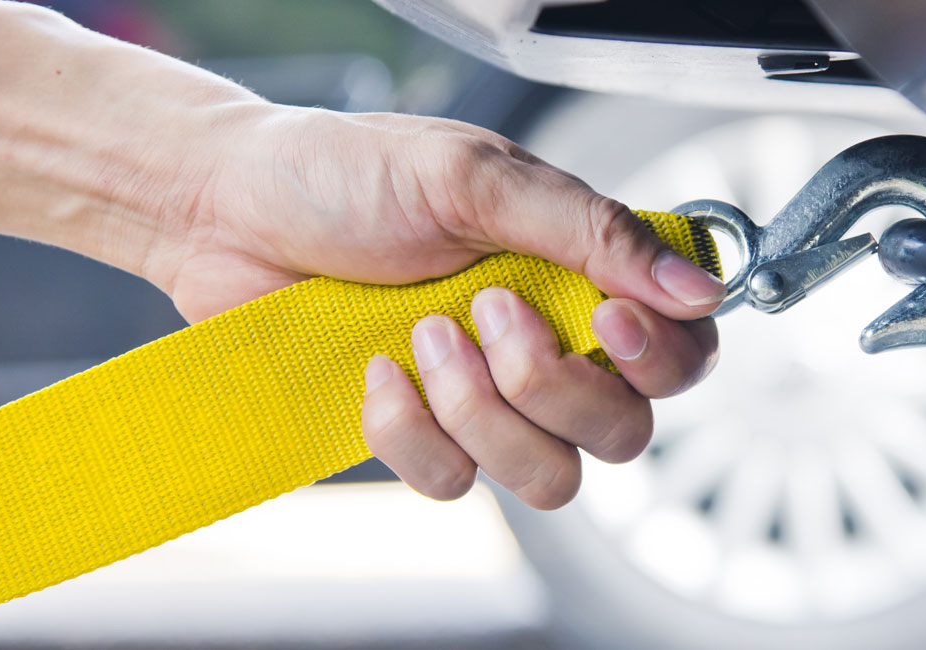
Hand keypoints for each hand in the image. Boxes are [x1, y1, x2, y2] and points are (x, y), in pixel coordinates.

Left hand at [142, 107, 723, 508]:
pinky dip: (411, 431)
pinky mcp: (422, 438)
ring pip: (549, 478)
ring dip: (483, 414)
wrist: (227, 212)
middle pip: (624, 432)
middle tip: (488, 311)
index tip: (608, 321)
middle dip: (553, 386)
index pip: (682, 352)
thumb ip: (590, 232)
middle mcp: (548, 345)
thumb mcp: (475, 177)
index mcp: (579, 274)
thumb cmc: (346, 174)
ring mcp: (487, 402)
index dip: (662, 357)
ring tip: (423, 335)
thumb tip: (698, 287)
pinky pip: (453, 484)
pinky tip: (375, 370)